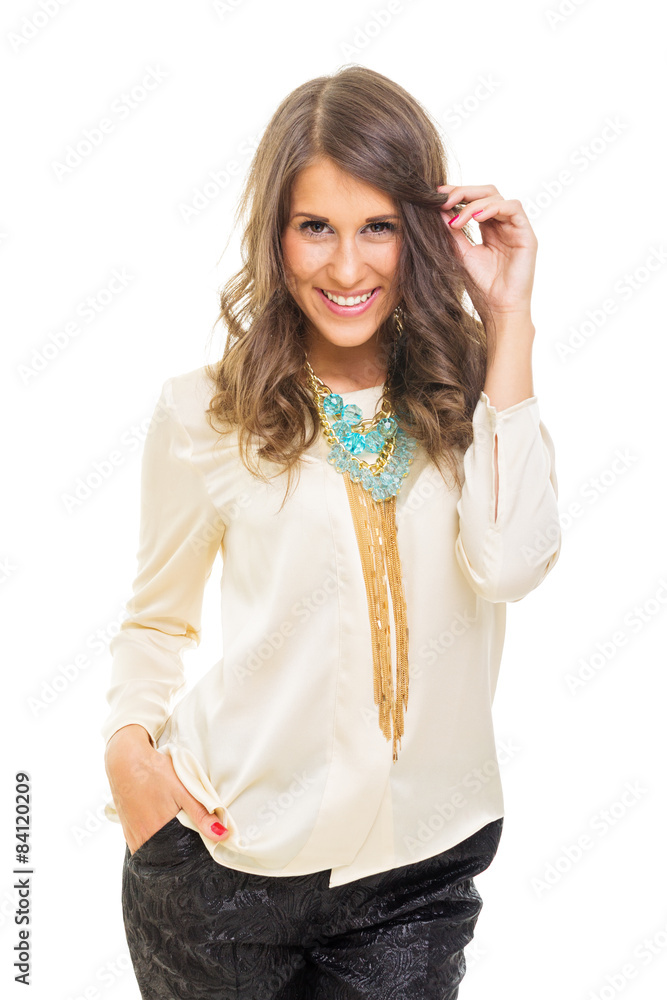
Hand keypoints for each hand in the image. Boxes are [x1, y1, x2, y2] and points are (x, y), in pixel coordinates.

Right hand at [104, 724, 229, 854]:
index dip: (191, 853)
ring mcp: (133, 836)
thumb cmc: (155, 772)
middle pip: (166, 855)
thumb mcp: (183, 791)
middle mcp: (143, 838)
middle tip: (187, 836)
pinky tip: (159, 829)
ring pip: (153, 851)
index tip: (199, 847)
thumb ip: (202, 814)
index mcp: (160, 831)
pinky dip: (152, 842)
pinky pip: (141, 845)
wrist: (126, 761)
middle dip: (178, 852)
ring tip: (174, 832)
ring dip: (165, 846)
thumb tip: (222, 835)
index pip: (180, 856)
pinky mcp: (127, 831)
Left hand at [438, 184, 537, 319]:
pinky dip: (493, 208)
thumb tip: (438, 210)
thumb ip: (453, 233)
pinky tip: (476, 217)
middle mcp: (503, 225)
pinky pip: (513, 208)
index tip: (437, 195)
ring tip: (457, 218)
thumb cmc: (482, 287)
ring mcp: (516, 228)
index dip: (457, 194)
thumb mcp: (462, 254)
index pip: (475, 200)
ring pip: (498, 198)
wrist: (498, 310)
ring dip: (474, 203)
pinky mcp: (527, 234)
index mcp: (489, 229)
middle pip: (487, 193)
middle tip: (443, 199)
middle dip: (464, 192)